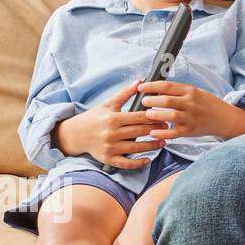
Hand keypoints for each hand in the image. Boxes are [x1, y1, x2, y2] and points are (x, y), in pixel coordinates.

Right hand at [54, 82, 168, 168]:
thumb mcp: (108, 104)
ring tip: (164, 143)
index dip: (153, 117)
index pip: (138, 117)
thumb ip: (125, 93)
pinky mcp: (107, 159)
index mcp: (113, 119)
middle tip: (168, 128)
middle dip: (155, 130)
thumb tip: (140, 81)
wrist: (75, 134)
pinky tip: (148, 160)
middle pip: (139, 131)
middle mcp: (111, 134)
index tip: (165, 116)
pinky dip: (137, 163)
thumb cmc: (94, 117)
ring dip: (152, 146)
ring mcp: (109, 147)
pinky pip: (125, 163)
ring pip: (136, 147)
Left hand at [137, 80, 244, 141]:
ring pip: (169, 115)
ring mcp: (190, 118)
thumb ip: (178, 92)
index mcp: (191, 91)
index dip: (152, 86)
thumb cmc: (207, 104)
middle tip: (143, 102)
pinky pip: (173, 132)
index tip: (141, 87)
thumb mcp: (196, 92)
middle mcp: (191, 103)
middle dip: (151, 100)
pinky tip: (153, 132)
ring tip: (147, 115)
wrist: (223, 118)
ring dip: (155, 115)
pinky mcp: (189, 130)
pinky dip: (161, 133)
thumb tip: (155, 89)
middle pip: (166, 100)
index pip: (168, 86)